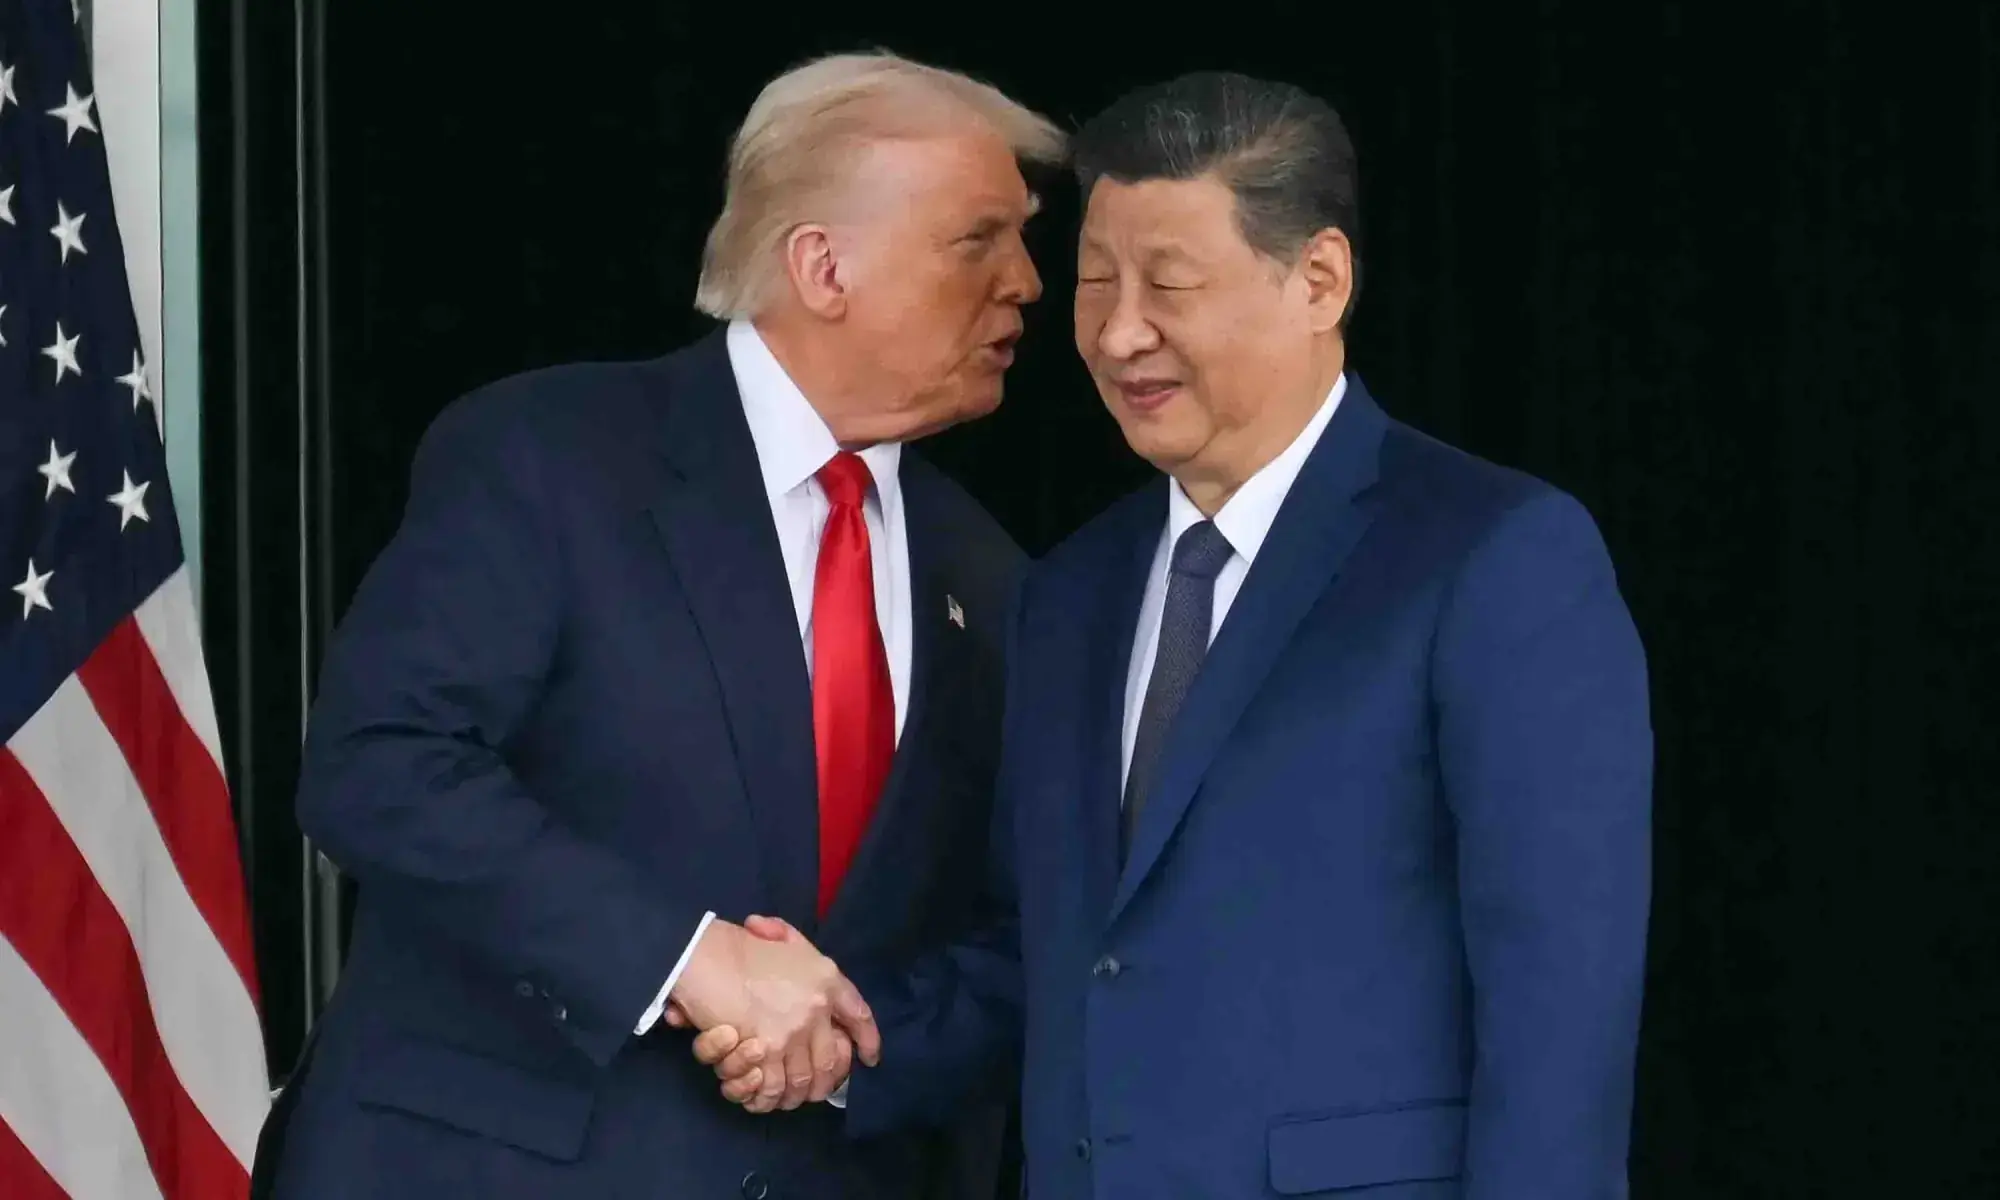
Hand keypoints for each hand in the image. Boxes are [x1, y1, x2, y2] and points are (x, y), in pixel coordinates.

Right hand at [668, 916, 875, 1111]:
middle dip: (826, 1082)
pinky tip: (766, 1098)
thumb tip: (779, 941)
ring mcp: (792, 1031)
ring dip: (796, 1095)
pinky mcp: (765, 1050)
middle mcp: (817, 1008)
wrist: (706, 955)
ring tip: (789, 1099)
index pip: (860, 1016)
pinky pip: (775, 1085)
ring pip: (803, 1078)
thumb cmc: (740, 945)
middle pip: (831, 1060)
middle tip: (816, 1090)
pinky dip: (770, 1097)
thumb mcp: (781, 936)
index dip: (868, 1040)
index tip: (870, 1057)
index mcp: (827, 979)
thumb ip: (791, 941)